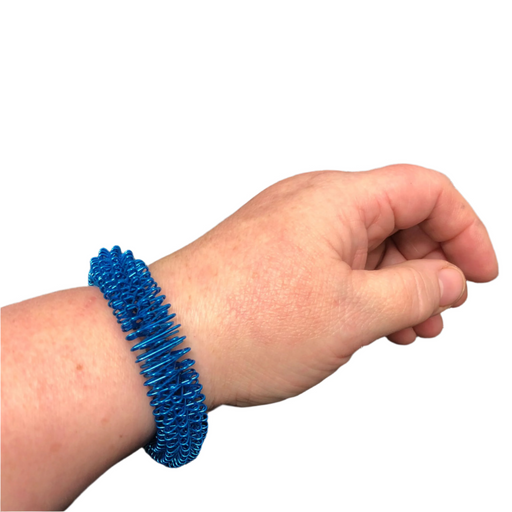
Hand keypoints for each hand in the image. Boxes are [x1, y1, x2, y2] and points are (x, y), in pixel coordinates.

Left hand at [150, 165, 497, 408]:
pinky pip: (331, 262)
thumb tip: (447, 279)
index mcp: (338, 198)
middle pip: (396, 217)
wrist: (164, 341)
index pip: (426, 191)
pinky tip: (365, 322)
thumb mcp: (354, 313)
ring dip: (395, 283)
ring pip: (363, 244)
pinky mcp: (271, 254)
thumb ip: (415, 291)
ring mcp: (287, 228)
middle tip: (440, 313)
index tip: (481, 275)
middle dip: (429, 264)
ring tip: (408, 329)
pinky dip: (359, 288)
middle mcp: (310, 202)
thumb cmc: (246, 322)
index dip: (465, 230)